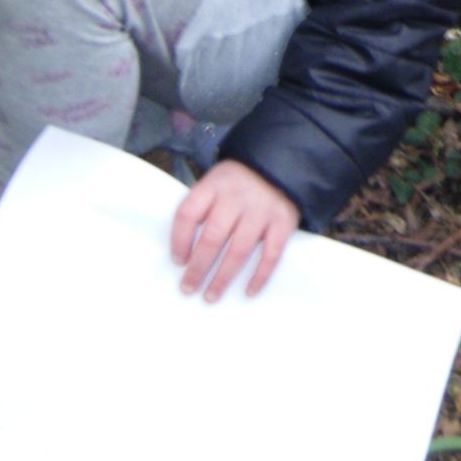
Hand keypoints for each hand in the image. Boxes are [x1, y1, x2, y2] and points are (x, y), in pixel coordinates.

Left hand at [170, 159, 299, 300]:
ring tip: (211, 295)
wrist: (280, 165)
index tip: (177, 261)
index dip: (178, 240)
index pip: (188, 214)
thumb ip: (202, 208)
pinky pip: (270, 254)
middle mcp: (236, 197)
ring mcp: (261, 210)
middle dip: (198, 267)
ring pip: (238, 250)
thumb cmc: (239, 182)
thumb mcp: (216, 182)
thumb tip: (185, 252)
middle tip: (188, 287)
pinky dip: (260, 275)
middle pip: (212, 237)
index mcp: (214, 185)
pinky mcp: (283, 221)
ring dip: (223, 277)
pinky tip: (249, 291)